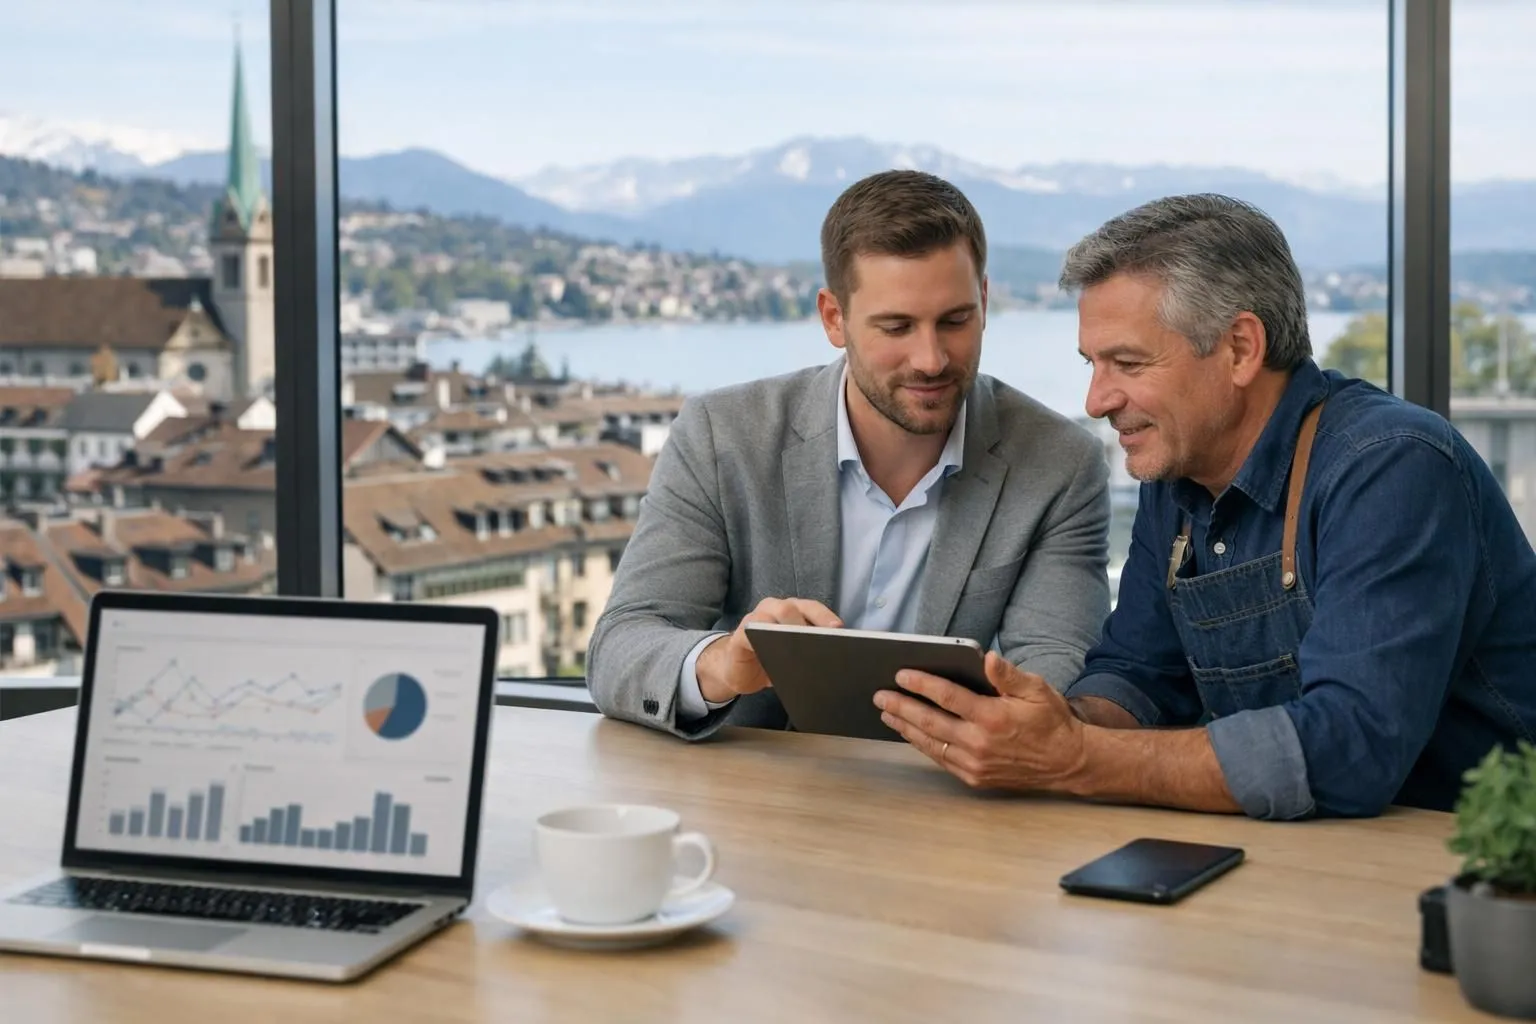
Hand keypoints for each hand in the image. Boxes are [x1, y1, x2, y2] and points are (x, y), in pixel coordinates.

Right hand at [695, 597, 841, 703]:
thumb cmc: (772, 659)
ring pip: (771, 617)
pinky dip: (762, 643)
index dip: (824, 616)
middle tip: (818, 642)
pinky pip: (750, 634)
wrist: (740, 671)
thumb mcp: (795, 654)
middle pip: (790, 608)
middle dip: (805, 624)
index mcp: (792, 610)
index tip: (838, 628)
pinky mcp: (738, 636)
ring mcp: (754, 619)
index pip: (811, 607)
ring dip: (785, 631)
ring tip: (800, 649)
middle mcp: (773, 608)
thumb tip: (834, 657)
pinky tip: (772, 656)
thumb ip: (811, 649)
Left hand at [872, 651, 1087, 792]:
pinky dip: (923, 745)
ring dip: (905, 727)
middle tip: (880, 696)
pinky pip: (941, 759)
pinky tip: (911, 733)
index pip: (947, 697)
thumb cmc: (1051, 722)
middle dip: (901, 707)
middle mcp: (979, 743)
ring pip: (931, 743)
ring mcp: (975, 764)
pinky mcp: (975, 777)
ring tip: (887, 713)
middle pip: (930, 722)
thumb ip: (1008, 675)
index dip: (921, 684)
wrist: (1068, 763)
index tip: (901, 675)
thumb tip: (987, 657)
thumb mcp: (1037, 690)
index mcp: (993, 717)